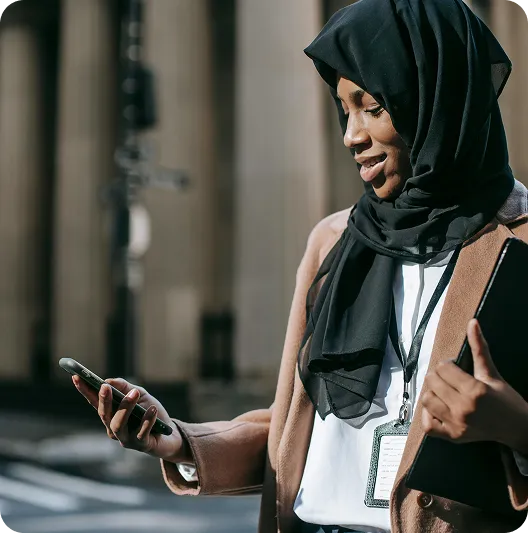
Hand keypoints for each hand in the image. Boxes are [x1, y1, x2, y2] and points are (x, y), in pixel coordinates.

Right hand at [73, 375, 185, 461]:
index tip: (76, 376)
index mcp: (111, 414)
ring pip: (119, 424)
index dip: (84, 390)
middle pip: (104, 414)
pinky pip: (142, 432)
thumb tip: (108, 381)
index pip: (95, 402)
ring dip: (126, 407)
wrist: (170, 434)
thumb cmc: (151, 412)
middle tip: (105, 386)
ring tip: (135, 393)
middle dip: (103, 400)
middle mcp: (114, 428)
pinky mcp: (141, 445)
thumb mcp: (140, 395)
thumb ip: (125, 387)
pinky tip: (152, 409)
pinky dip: (147, 420)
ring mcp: (126, 438)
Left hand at [421, 319, 527, 453]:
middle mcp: (463, 408)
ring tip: (444, 393)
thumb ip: (479, 348)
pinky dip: (428, 416)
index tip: (456, 369)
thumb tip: (472, 323)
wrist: (518, 428)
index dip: (447, 365)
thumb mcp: (492, 373)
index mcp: (474, 390)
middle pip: (432, 382)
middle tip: (450, 380)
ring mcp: (457, 424)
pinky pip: (427, 425)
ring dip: (433, 393)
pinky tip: (439, 409)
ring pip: (426, 400)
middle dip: (439, 376)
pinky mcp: (453, 437)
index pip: (443, 368)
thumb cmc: (506, 400)